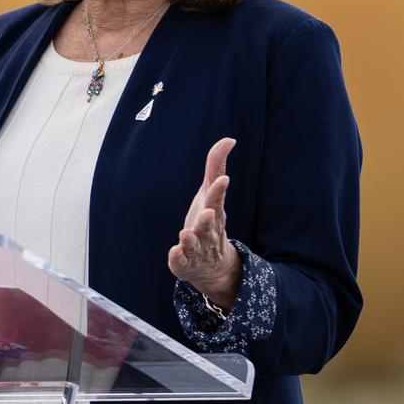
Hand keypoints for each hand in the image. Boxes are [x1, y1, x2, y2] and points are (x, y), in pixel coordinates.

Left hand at [168, 136, 242, 310]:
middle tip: (208, 212)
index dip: (219, 190)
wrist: (211, 264)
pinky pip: (181, 261)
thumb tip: (229, 139)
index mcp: (214, 212)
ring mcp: (196, 248)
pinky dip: (178, 258)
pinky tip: (174, 252)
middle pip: (209, 224)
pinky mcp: (184, 262)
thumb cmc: (209, 219)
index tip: (223, 179)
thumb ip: (216, 166)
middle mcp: (207, 230)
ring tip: (185, 233)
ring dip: (190, 239)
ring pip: (194, 244)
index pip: (217, 200)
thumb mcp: (210, 192)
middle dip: (208, 219)